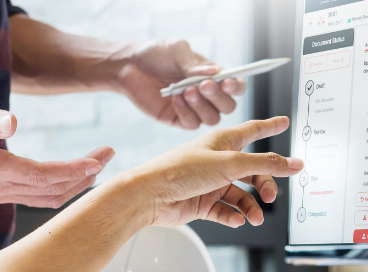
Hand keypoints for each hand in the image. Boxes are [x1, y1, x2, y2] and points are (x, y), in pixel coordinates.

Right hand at [0, 98, 114, 207]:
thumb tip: (12, 121)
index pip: (43, 177)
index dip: (72, 170)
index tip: (97, 160)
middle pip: (53, 190)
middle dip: (84, 174)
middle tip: (109, 152)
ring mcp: (2, 194)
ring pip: (50, 198)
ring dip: (78, 183)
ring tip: (100, 162)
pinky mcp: (4, 193)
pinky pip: (41, 197)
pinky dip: (64, 188)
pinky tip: (79, 174)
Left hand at [116, 116, 302, 228]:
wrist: (150, 196)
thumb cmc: (181, 170)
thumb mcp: (230, 164)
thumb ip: (265, 164)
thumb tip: (294, 163)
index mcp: (223, 142)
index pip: (253, 131)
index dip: (270, 126)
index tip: (284, 122)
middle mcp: (218, 161)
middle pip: (253, 171)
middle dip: (265, 184)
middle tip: (269, 196)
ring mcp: (210, 183)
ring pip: (241, 195)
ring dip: (250, 207)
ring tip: (254, 217)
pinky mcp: (202, 203)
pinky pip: (225, 211)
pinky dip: (233, 217)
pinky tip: (236, 220)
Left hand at [118, 39, 246, 129]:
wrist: (130, 65)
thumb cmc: (158, 54)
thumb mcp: (177, 51)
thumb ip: (193, 64)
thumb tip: (213, 73)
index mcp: (214, 77)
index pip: (236, 87)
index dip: (236, 87)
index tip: (228, 82)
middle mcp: (208, 96)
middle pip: (228, 107)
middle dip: (218, 98)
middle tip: (204, 86)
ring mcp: (194, 110)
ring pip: (212, 119)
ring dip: (202, 106)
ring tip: (186, 90)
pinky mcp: (178, 120)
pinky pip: (192, 124)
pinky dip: (186, 112)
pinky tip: (175, 98)